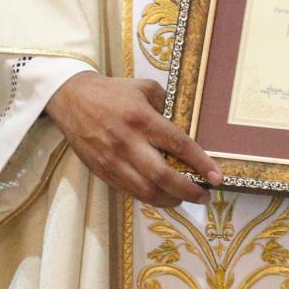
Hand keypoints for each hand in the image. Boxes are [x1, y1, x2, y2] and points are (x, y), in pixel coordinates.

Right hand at [44, 73, 221, 206]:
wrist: (71, 99)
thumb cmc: (111, 92)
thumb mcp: (143, 87)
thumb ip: (166, 104)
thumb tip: (185, 124)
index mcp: (141, 118)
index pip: (178, 145)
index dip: (201, 163)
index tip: (217, 177)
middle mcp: (128, 142)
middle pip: (163, 176)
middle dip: (188, 191)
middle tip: (204, 196)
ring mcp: (113, 160)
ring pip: (146, 191)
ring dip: (170, 200)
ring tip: (184, 199)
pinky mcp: (102, 171)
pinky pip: (130, 192)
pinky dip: (150, 198)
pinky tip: (162, 196)